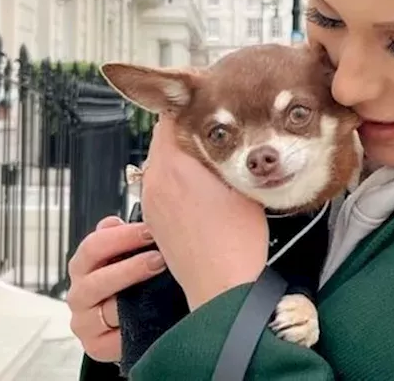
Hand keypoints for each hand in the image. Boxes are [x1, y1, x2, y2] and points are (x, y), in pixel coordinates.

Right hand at [66, 215, 166, 361]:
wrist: (134, 324)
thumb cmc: (131, 283)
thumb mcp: (125, 256)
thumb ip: (119, 237)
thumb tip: (114, 221)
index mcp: (83, 266)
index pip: (93, 247)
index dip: (123, 237)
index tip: (152, 230)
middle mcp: (79, 294)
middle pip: (96, 279)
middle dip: (131, 267)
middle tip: (160, 258)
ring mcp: (84, 322)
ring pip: (107, 309)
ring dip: (135, 296)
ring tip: (161, 285)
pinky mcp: (94, 347)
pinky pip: (113, 338)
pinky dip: (132, 327)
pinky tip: (153, 316)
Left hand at [141, 114, 269, 309]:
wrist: (222, 287)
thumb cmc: (237, 240)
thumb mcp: (243, 183)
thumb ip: (229, 152)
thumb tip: (229, 133)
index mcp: (174, 164)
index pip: (170, 115)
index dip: (191, 106)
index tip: (210, 105)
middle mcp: (154, 179)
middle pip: (163, 138)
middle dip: (187, 131)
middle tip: (217, 129)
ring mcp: (150, 200)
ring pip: (161, 161)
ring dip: (182, 155)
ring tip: (212, 159)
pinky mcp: (153, 219)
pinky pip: (160, 185)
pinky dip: (176, 178)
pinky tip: (201, 188)